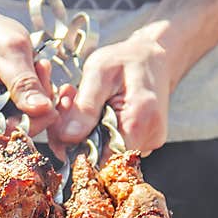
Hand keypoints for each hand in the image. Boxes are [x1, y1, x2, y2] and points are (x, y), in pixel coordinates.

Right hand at [0, 5, 56, 133]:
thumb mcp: (10, 51)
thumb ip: (25, 82)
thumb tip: (43, 110)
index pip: (6, 131)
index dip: (34, 121)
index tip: (52, 101)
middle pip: (16, 127)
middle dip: (38, 105)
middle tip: (43, 70)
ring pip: (21, 119)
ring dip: (38, 97)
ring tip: (39, 67)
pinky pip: (20, 110)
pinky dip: (33, 94)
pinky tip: (35, 73)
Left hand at [52, 24, 174, 154]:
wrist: (153, 58)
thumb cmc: (126, 60)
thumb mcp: (99, 71)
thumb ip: (85, 106)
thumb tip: (68, 137)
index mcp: (138, 119)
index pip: (102, 158)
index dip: (77, 148)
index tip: (64, 128)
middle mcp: (148, 137)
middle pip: (102, 158)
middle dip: (80, 139)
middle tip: (73, 110)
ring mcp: (149, 143)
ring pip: (107, 154)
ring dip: (90, 136)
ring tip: (88, 107)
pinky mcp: (145, 144)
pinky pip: (116, 147)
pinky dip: (102, 135)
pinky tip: (99, 114)